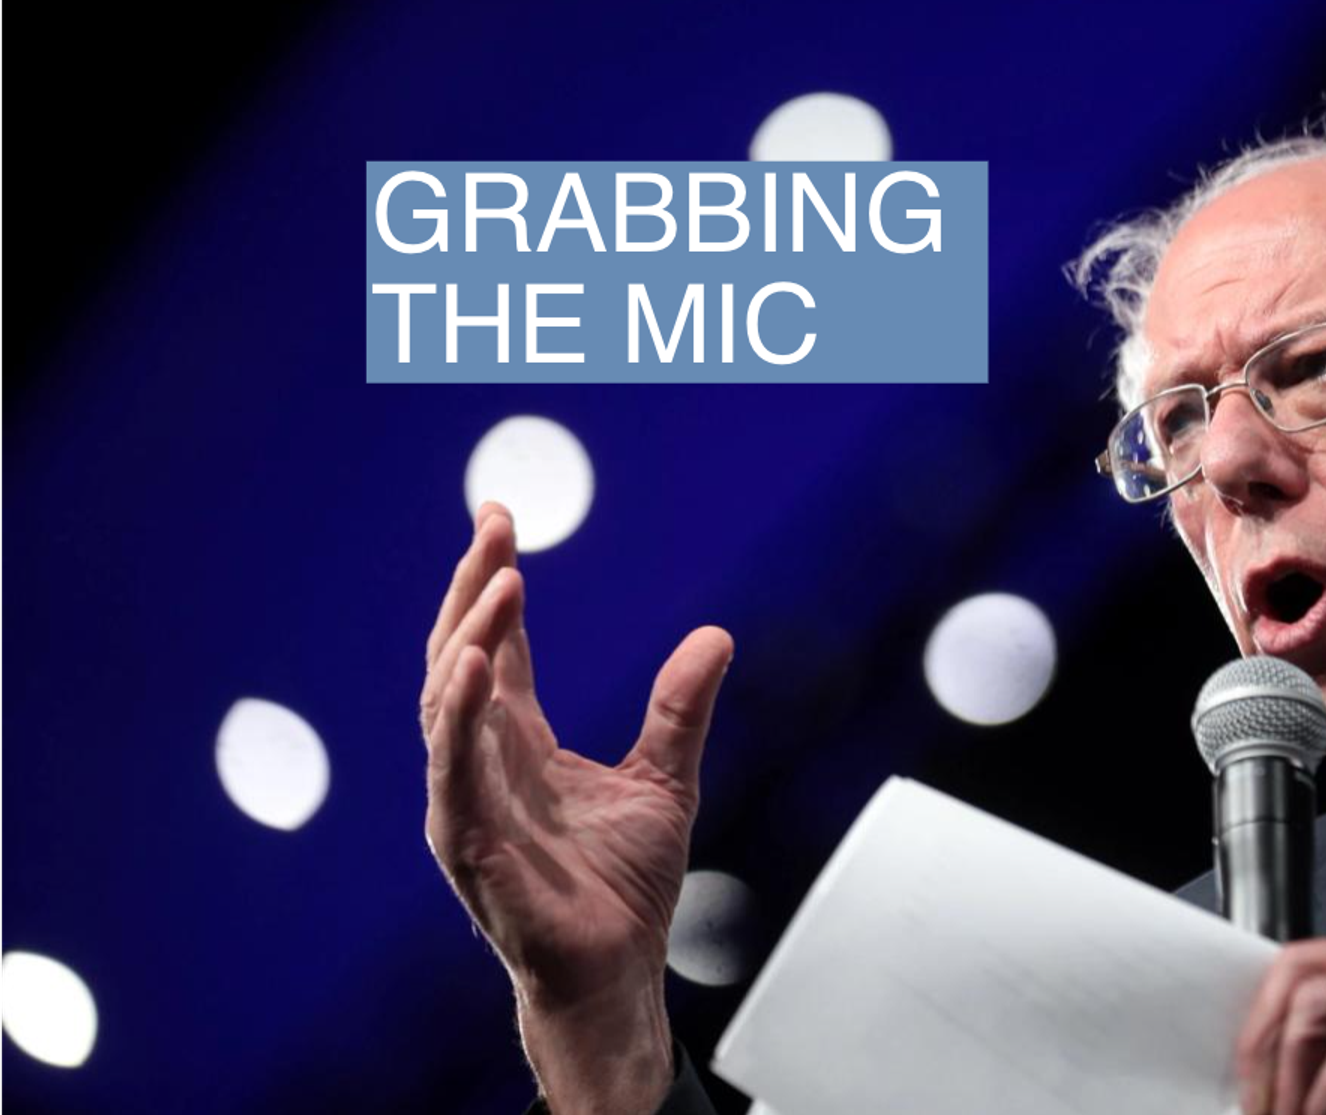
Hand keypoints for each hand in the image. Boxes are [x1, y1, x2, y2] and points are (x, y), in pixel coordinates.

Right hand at [421, 502, 732, 1112]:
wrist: (617, 970)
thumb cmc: (624, 885)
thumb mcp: (666, 777)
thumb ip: (680, 708)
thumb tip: (717, 634)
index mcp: (518, 741)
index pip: (494, 644)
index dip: (493, 582)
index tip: (499, 515)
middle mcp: (480, 761)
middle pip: (459, 655)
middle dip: (473, 588)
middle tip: (494, 524)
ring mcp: (465, 799)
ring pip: (448, 701)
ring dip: (469, 636)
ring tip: (500, 578)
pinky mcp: (467, 841)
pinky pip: (452, 768)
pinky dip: (459, 714)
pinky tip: (476, 663)